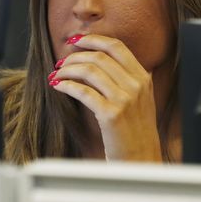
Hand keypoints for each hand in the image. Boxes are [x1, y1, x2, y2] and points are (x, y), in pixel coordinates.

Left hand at [50, 34, 161, 161]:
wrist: (142, 161)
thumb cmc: (136, 132)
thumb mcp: (140, 100)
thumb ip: (128, 79)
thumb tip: (102, 59)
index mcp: (143, 78)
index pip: (116, 46)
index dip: (93, 39)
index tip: (76, 41)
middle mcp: (136, 85)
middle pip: (99, 57)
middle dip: (75, 56)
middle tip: (61, 61)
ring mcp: (125, 99)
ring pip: (89, 71)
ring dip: (68, 69)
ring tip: (57, 74)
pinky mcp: (111, 115)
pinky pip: (83, 91)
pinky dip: (67, 85)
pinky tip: (58, 86)